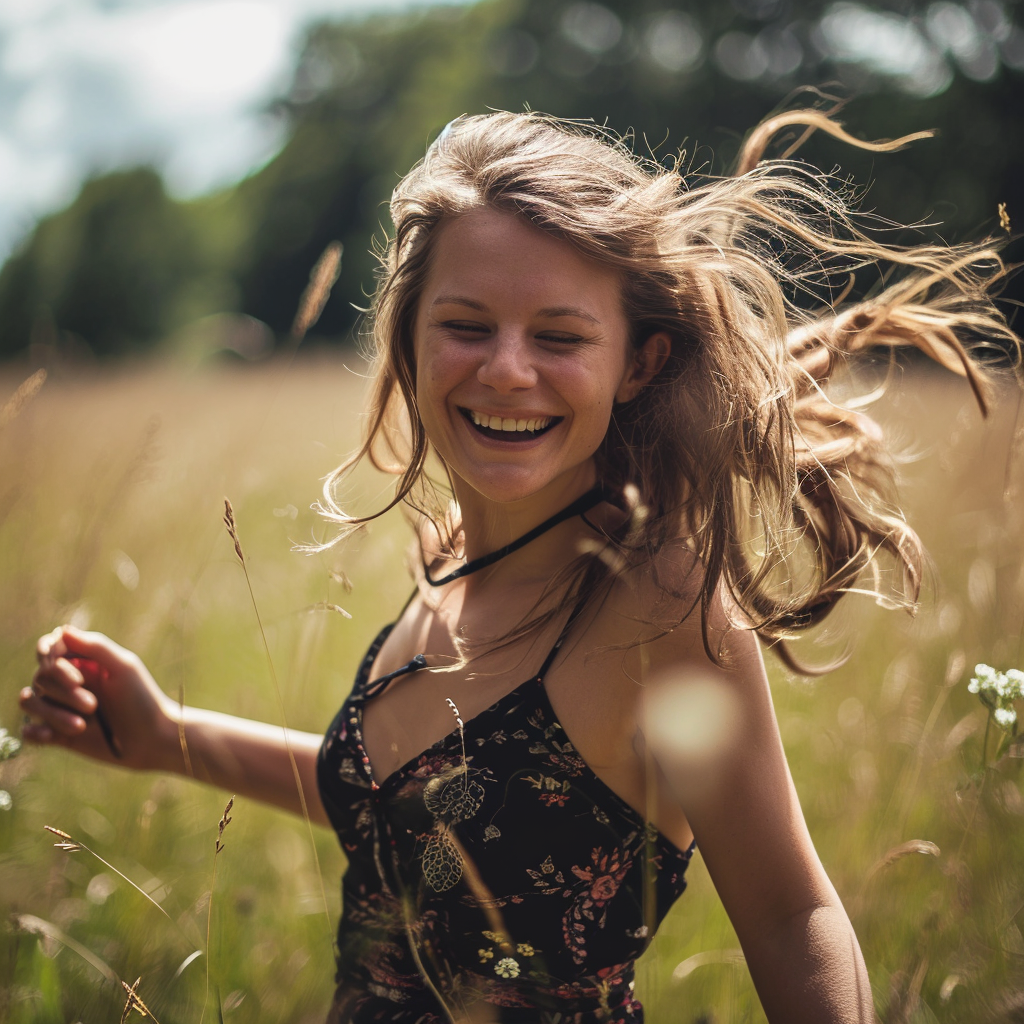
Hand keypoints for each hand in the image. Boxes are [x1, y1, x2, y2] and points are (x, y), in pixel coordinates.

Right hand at [21, 626, 178, 770]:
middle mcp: (68, 682)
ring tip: (82, 726)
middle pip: (41, 676)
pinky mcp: (57, 733)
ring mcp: (61, 707)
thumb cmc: (143, 699)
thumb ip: (95, 647)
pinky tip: (51, 736)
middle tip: (94, 705)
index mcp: (83, 661)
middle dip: (63, 692)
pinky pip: (28, 730)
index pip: (49, 649)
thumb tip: (62, 630)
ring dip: (52, 713)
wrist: (152, 739)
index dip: (49, 657)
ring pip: (31, 701)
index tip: (68, 672)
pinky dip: (34, 732)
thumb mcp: (124, 668)